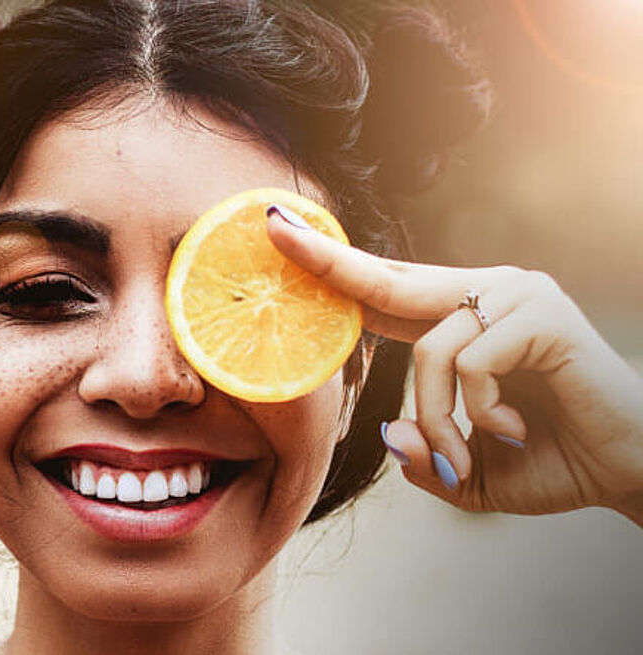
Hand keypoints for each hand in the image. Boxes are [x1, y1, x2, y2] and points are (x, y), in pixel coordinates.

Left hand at [266, 212, 642, 524]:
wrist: (630, 472)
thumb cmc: (552, 461)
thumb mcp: (463, 471)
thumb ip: (421, 455)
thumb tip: (389, 432)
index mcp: (464, 318)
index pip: (383, 290)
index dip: (330, 266)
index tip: (276, 229)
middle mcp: (487, 293)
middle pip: (387, 279)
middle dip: (324, 259)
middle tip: (272, 228)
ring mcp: (517, 296)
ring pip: (429, 351)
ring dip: (438, 421)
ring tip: (464, 458)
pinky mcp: (542, 314)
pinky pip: (469, 362)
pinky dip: (477, 412)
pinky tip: (509, 429)